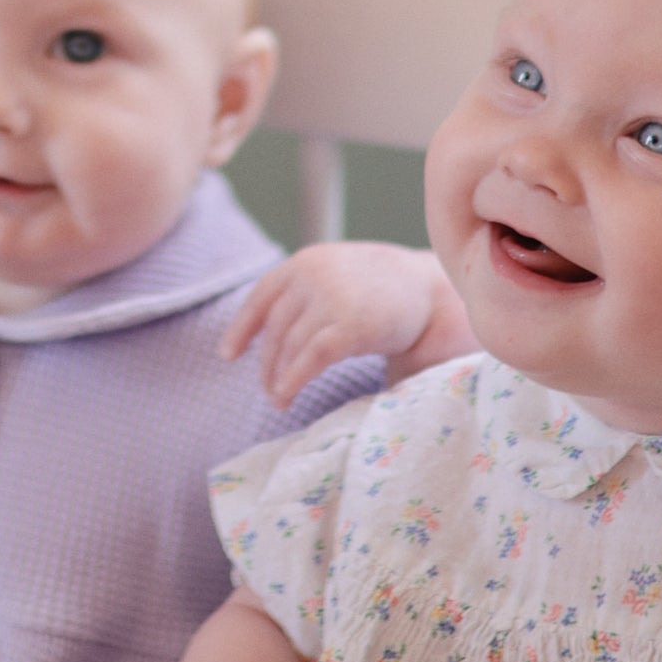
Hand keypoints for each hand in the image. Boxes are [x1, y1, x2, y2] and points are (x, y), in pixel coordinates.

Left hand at [222, 242, 469, 405]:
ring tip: (277, 399)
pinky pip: (308, 359)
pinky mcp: (348, 326)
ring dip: (277, 377)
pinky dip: (292, 380)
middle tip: (266, 389)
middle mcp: (313, 275)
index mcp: (307, 262)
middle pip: (274, 327)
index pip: (262, 295)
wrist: (433, 292)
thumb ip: (308, 292)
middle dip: (266, 362)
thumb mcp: (340, 275)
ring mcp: (330, 298)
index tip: (228, 354)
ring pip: (288, 346)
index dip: (242, 327)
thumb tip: (273, 336)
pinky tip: (286, 395)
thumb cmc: (387, 290)